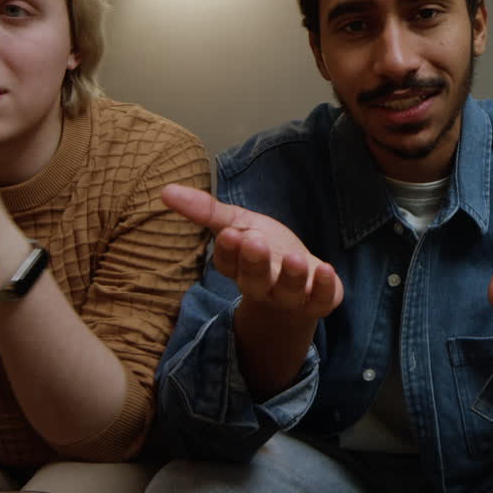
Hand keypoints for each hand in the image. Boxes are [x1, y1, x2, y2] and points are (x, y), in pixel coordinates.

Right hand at [161, 183, 342, 319]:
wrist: (302, 282)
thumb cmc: (266, 249)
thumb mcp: (238, 224)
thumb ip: (206, 211)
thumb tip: (165, 191)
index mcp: (239, 268)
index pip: (228, 264)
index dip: (229, 251)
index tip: (230, 233)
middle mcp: (262, 287)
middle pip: (254, 281)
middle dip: (254, 263)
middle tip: (254, 241)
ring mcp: (291, 297)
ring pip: (287, 292)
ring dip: (291, 276)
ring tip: (295, 258)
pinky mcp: (319, 301)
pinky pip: (322, 300)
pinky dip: (325, 287)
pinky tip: (327, 269)